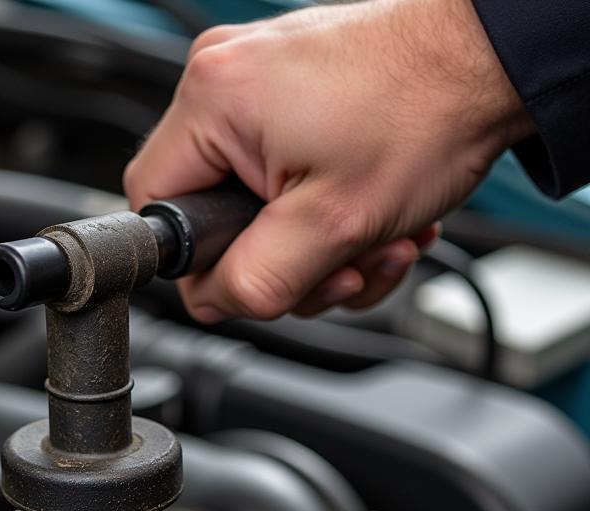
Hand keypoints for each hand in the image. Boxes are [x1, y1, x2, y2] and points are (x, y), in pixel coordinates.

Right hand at [124, 0, 533, 320]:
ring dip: (318, 250)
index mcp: (213, 101)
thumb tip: (214, 301)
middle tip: (339, 264)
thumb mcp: (331, 227)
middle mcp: (228, 82)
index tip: (258, 274)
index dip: (205, 265)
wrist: (501, 61)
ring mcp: (263, 88)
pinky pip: (286, 187)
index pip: (158, 214)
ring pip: (257, 214)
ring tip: (375, 241)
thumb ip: (253, 282)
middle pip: (213, 221)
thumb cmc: (429, 112)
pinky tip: (378, 218)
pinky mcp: (295, 98)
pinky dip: (331, 218)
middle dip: (282, 264)